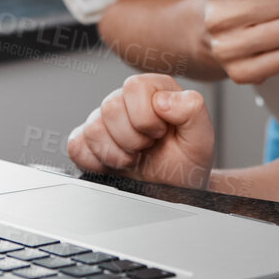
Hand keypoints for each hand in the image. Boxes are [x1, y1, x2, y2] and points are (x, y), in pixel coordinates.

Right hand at [67, 73, 214, 189]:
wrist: (174, 191)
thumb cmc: (187, 162)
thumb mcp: (202, 138)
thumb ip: (192, 110)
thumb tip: (163, 100)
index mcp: (155, 89)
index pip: (134, 87)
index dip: (147, 117)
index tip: (160, 133)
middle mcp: (126, 99)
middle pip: (110, 108)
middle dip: (132, 139)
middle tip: (147, 148)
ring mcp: (104, 119)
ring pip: (92, 129)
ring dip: (116, 154)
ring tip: (134, 157)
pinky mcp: (87, 140)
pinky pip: (76, 146)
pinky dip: (95, 162)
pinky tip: (115, 165)